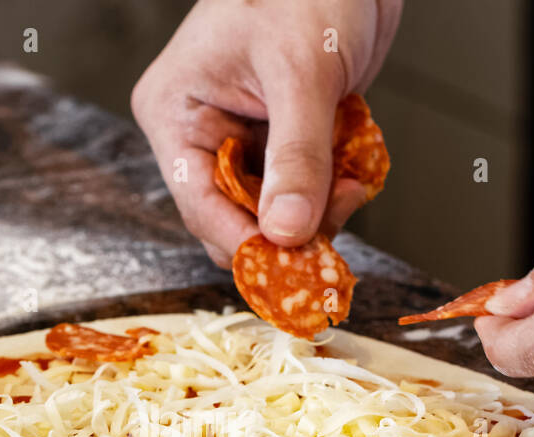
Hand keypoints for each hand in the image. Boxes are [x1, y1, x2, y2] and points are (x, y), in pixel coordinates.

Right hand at [131, 0, 401, 266]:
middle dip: (286, 228)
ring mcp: (247, 140)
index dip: (244, 242)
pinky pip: (305, 191)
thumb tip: (286, 232)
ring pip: (274, 213)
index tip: (288, 267)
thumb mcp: (299, 72)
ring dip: (319, 211)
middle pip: (236, 218)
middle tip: (334, 221)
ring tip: (351, 184)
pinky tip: (355, 168)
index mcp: (178, 114)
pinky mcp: (286, 141)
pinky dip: (335, 191)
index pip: (200, 205)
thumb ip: (296, 156)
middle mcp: (206, 134)